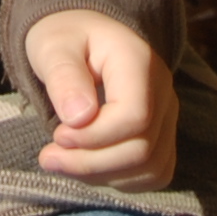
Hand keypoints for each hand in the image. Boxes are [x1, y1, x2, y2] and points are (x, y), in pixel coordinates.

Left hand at [24, 8, 177, 190]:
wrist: (81, 36)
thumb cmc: (66, 39)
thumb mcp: (53, 46)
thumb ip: (64, 76)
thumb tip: (78, 118)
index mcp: (138, 61)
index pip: (135, 117)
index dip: (94, 137)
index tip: (58, 134)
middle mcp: (162, 90)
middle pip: (142, 149)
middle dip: (90, 162)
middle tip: (49, 156)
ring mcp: (167, 115)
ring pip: (149, 168)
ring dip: (101, 175)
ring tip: (63, 161)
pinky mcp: (163, 137)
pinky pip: (153, 174)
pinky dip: (119, 179)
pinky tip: (88, 164)